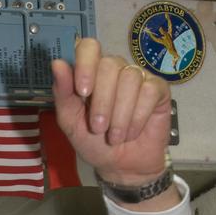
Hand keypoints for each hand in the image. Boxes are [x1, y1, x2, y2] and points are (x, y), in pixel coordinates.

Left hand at [51, 38, 172, 186]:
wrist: (121, 167)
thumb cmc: (95, 143)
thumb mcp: (71, 124)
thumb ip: (63, 95)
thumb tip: (57, 63)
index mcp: (91, 73)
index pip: (89, 47)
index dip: (86, 64)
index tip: (83, 92)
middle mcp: (115, 70)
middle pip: (110, 64)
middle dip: (102, 101)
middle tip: (99, 128)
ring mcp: (137, 77)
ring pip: (130, 79)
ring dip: (120, 115)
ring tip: (115, 136)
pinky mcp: (158, 89)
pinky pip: (149, 91)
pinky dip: (138, 117)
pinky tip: (132, 131)